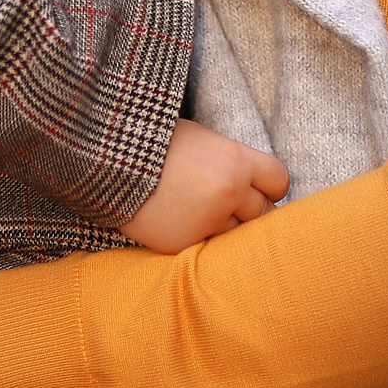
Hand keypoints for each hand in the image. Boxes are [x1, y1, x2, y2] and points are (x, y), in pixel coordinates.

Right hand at [117, 118, 289, 253]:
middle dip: (252, 209)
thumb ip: (232, 161)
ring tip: (206, 212)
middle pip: (264, 213)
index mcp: (236, 161)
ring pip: (237, 235)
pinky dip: (202, 239)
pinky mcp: (184, 245)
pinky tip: (185, 222)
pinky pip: (207, 248)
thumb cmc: (155, 140)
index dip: (271, 184)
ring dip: (228, 227)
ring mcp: (206, 223)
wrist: (107, 159)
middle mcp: (228, 194)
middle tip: (236, 203)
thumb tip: (254, 182)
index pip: (279, 181)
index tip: (262, 186)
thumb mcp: (202, 139)